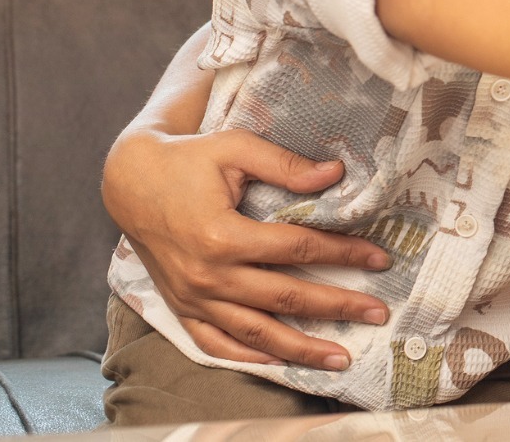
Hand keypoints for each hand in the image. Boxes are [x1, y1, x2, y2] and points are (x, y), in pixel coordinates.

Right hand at [103, 127, 391, 369]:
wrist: (129, 182)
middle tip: (378, 312)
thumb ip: (285, 165)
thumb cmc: (187, 161)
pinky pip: (215, 344)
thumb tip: (336, 174)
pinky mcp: (181, 307)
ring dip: (300, 348)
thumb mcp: (235, 148)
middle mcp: (207, 275)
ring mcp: (192, 298)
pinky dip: (248, 357)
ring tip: (340, 357)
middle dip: (337, 306)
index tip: (379, 257)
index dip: (343, 253)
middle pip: (285, 298)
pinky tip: (281, 362)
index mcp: (222, 236)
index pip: (298, 249)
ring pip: (254, 334)